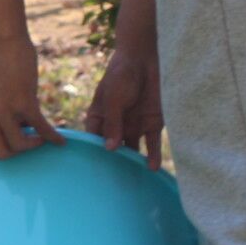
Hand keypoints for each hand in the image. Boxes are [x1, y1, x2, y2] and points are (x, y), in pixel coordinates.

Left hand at [0, 37, 65, 159]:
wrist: (6, 44)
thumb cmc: (2, 68)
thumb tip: (21, 131)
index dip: (1, 148)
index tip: (14, 141)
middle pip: (0, 154)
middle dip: (17, 153)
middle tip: (28, 140)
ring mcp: (4, 109)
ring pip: (18, 146)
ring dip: (34, 145)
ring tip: (41, 137)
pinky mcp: (23, 102)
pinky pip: (40, 128)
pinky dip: (52, 137)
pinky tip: (61, 140)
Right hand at [83, 43, 162, 170]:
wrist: (146, 58)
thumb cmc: (121, 74)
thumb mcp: (113, 97)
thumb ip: (113, 122)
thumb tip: (110, 148)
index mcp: (99, 118)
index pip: (94, 140)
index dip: (93, 154)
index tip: (92, 173)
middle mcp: (116, 125)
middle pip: (114, 149)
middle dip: (114, 165)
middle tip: (113, 186)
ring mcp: (135, 125)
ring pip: (133, 149)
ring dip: (133, 163)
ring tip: (133, 182)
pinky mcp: (153, 124)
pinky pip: (152, 144)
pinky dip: (152, 155)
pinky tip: (152, 168)